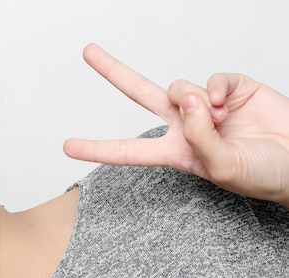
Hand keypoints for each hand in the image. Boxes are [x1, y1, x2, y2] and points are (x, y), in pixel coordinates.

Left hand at [64, 43, 288, 206]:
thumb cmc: (262, 174)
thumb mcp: (223, 168)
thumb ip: (201, 138)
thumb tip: (188, 100)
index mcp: (175, 151)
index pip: (128, 151)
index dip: (98, 148)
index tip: (67, 146)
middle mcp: (184, 124)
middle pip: (141, 93)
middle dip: (114, 71)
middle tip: (87, 51)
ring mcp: (206, 104)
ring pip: (178, 87)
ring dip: (195, 102)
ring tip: (221, 122)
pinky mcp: (230, 88)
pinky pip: (212, 79)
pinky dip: (218, 90)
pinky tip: (230, 105)